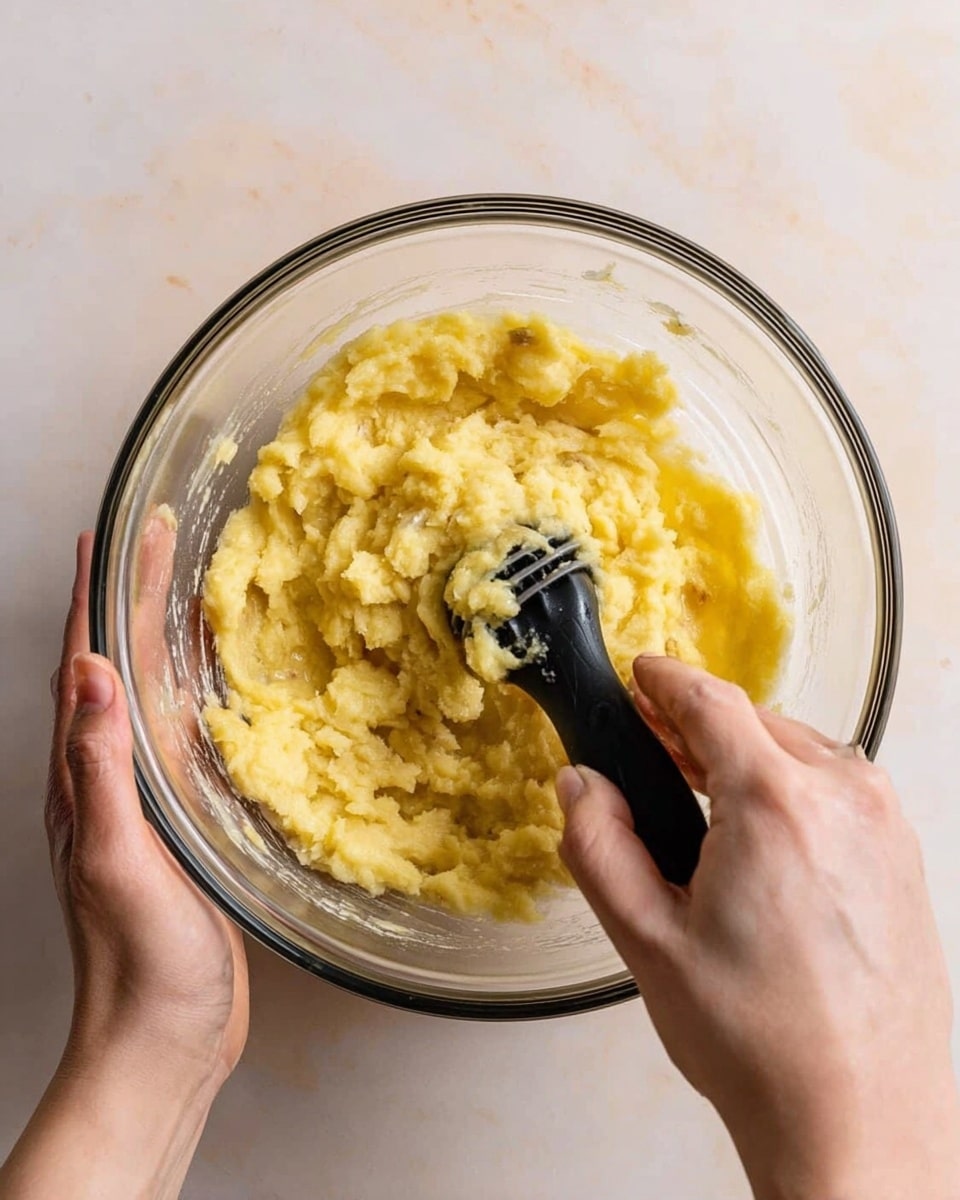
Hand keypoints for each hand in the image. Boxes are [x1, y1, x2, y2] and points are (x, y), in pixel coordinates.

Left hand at [1, 531, 247, 1198]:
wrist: (160, 1041)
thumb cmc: (141, 962)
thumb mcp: (118, 861)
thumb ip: (100, 769)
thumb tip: (87, 671)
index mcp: (86, 778)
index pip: (90, 665)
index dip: (100, 597)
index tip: (116, 533)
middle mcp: (108, 778)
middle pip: (118, 667)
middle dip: (132, 597)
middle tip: (158, 536)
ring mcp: (142, 801)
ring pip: (150, 698)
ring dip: (161, 637)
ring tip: (183, 588)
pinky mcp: (179, 825)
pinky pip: (181, 737)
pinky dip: (193, 694)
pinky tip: (213, 686)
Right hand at [557, 656, 959, 1199]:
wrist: (861, 1120)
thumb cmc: (765, 1044)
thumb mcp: (648, 942)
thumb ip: (600, 846)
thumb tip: (581, 786)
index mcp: (776, 805)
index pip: (711, 702)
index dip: (666, 680)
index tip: (642, 673)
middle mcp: (844, 799)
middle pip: (757, 722)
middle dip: (699, 725)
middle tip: (653, 743)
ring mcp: (885, 826)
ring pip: (801, 752)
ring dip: (747, 757)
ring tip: (700, 792)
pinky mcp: (904, 857)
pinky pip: (838, 789)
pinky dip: (791, 787)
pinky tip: (759, 836)